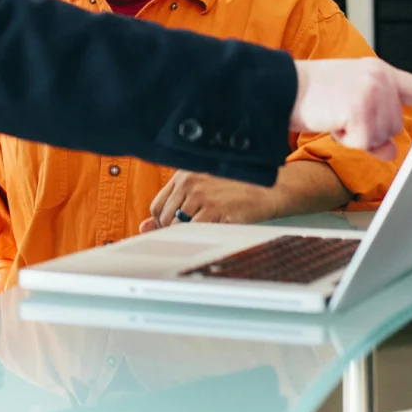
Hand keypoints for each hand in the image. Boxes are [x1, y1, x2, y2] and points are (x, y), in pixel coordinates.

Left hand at [139, 171, 278, 232]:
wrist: (267, 189)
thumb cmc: (234, 188)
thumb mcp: (201, 188)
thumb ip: (173, 204)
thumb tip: (144, 227)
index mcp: (184, 174)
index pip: (157, 205)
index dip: (162, 222)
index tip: (174, 228)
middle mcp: (190, 182)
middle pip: (164, 218)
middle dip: (173, 231)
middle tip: (191, 232)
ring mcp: (203, 196)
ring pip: (178, 227)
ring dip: (187, 235)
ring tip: (205, 230)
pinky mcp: (216, 210)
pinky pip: (195, 231)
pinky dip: (199, 237)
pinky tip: (213, 232)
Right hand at [291, 58, 411, 160]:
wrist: (281, 87)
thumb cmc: (310, 93)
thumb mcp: (347, 102)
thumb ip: (375, 122)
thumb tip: (390, 152)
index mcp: (376, 70)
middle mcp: (379, 78)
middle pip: (394, 125)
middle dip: (369, 130)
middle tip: (342, 116)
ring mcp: (371, 93)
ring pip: (381, 136)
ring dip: (356, 135)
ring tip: (335, 115)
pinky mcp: (360, 110)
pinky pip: (363, 142)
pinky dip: (346, 140)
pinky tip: (332, 120)